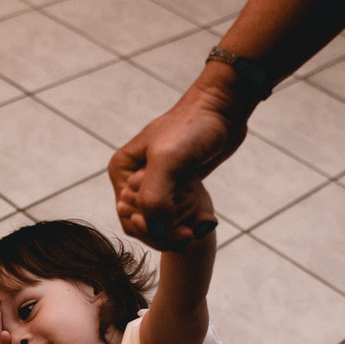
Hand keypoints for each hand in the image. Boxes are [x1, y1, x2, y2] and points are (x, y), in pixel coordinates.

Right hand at [109, 66, 250, 248]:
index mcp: (122, 171)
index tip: (181, 232)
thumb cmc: (192, 128)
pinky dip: (192, 220)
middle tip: (192, 235)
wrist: (222, 108)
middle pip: (146, 225)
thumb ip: (154, 198)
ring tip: (203, 227)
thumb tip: (155, 231)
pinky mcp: (177, 184)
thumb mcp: (167, 161)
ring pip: (164, 222)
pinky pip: (179, 213)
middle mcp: (134, 178)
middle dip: (169, 234)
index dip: (153, 233)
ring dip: (182, 230)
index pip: (130, 220)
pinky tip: (208, 219)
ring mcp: (156, 182)